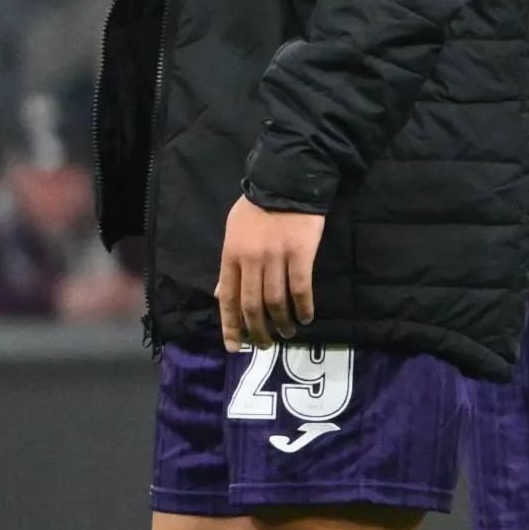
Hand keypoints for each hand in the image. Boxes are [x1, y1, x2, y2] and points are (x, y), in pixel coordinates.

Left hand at [218, 199, 323, 349]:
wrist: (286, 182)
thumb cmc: (257, 207)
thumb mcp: (232, 233)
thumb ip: (229, 265)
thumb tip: (222, 295)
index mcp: (231, 256)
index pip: (228, 299)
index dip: (230, 326)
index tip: (234, 347)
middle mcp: (251, 261)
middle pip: (252, 305)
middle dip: (258, 330)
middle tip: (266, 344)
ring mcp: (276, 257)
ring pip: (276, 300)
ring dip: (282, 322)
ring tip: (288, 332)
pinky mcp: (300, 254)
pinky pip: (301, 288)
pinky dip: (304, 306)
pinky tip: (307, 317)